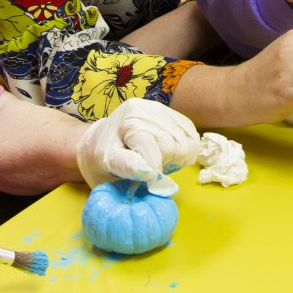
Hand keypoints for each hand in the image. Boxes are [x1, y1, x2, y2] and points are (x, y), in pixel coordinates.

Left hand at [77, 97, 200, 195]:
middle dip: (165, 163)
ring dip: (176, 157)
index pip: (155, 149)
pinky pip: (192, 136)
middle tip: (148, 168)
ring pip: (189, 142)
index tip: (149, 183)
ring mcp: (162, 109)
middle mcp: (148, 109)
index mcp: (130, 119)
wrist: (99, 140)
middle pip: (176, 146)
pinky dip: (185, 149)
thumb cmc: (101, 156)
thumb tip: (149, 173)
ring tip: (157, 159)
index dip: (155, 171)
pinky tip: (167, 152)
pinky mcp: (172, 114)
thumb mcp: (107, 162)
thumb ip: (127, 166)